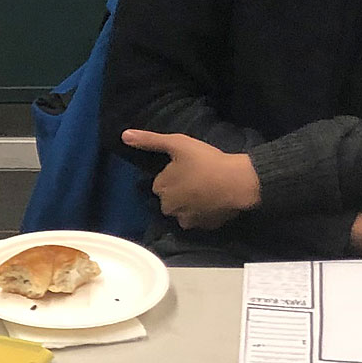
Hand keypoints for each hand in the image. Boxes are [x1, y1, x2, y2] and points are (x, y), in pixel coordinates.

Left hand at [121, 130, 260, 229]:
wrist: (237, 182)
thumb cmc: (205, 161)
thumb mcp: (177, 143)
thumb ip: (150, 140)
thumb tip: (124, 135)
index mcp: (161, 188)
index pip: (161, 183)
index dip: (174, 174)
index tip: (187, 167)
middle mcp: (169, 207)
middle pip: (170, 198)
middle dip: (179, 191)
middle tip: (198, 178)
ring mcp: (187, 220)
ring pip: (184, 210)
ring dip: (190, 203)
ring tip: (207, 189)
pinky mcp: (204, 227)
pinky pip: (200, 219)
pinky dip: (204, 212)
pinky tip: (214, 200)